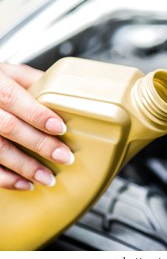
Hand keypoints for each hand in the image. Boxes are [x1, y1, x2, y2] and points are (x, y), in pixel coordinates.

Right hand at [0, 63, 73, 190]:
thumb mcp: (11, 74)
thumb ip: (34, 82)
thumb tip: (68, 94)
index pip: (13, 97)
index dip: (37, 114)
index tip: (60, 128)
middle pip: (8, 127)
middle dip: (39, 144)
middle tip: (64, 157)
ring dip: (25, 167)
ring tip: (48, 178)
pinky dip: (5, 179)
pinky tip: (25, 184)